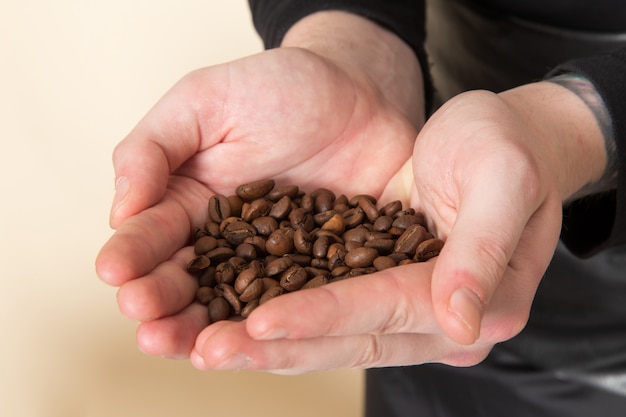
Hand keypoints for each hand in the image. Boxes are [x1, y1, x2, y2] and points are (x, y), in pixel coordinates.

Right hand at [96, 41, 421, 357]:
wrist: (361, 93)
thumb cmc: (279, 89)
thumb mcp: (205, 101)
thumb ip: (154, 148)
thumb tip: (120, 210)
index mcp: (191, 204)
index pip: (153, 238)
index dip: (132, 257)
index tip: (117, 275)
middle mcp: (229, 244)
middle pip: (190, 285)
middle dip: (165, 308)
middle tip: (146, 327)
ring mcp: (278, 264)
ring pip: (239, 308)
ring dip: (214, 333)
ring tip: (195, 351)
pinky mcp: (328, 273)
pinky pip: (305, 305)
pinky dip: (288, 328)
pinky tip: (269, 344)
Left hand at [189, 83, 605, 372]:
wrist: (502, 141)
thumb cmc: (506, 148)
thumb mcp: (503, 179)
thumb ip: (483, 250)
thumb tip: (462, 323)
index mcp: (477, 300)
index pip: (387, 311)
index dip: (324, 317)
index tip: (261, 320)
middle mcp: (441, 320)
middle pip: (351, 341)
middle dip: (279, 346)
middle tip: (210, 350)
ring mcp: (411, 314)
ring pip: (333, 339)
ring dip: (270, 345)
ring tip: (205, 346)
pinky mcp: (385, 295)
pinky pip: (329, 318)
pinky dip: (283, 322)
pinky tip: (233, 320)